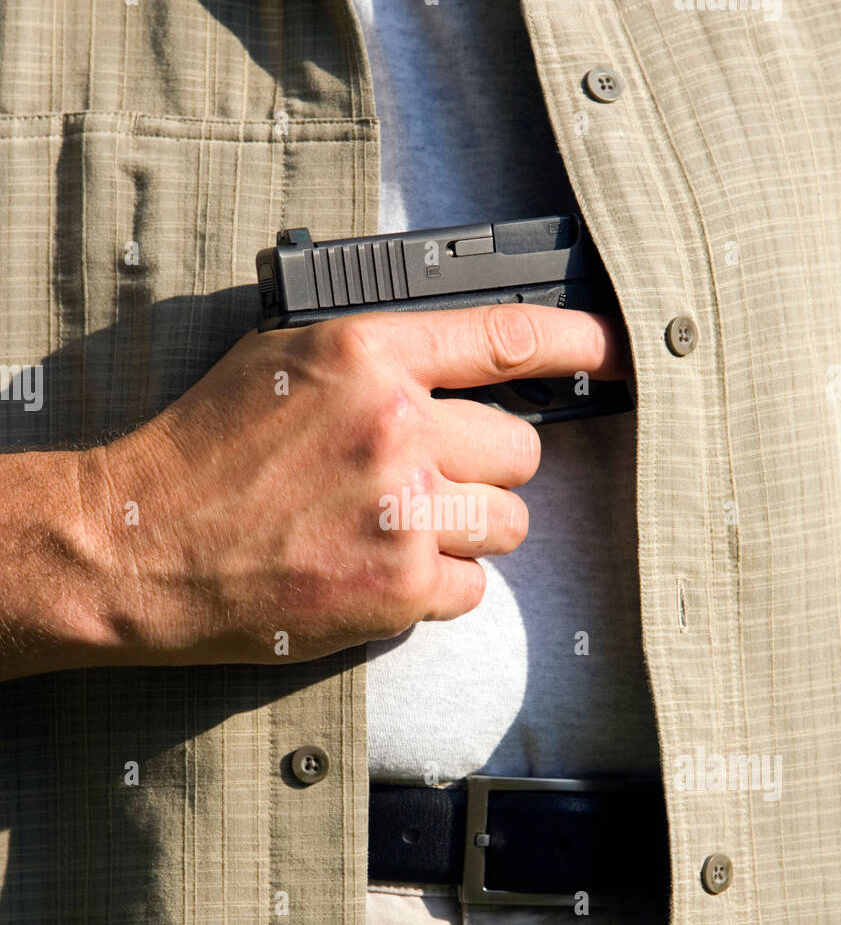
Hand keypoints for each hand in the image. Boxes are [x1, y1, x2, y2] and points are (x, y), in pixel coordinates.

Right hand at [79, 302, 630, 665]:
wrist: (141, 545)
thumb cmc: (203, 450)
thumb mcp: (282, 361)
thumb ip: (376, 355)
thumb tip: (461, 362)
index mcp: (368, 354)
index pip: (509, 337)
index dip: (579, 344)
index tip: (615, 354)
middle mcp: (396, 425)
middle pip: (522, 446)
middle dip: (487, 468)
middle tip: (432, 482)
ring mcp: (402, 510)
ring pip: (510, 522)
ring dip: (469, 530)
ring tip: (400, 531)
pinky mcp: (397, 586)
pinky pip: (473, 587)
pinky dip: (438, 586)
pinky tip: (380, 571)